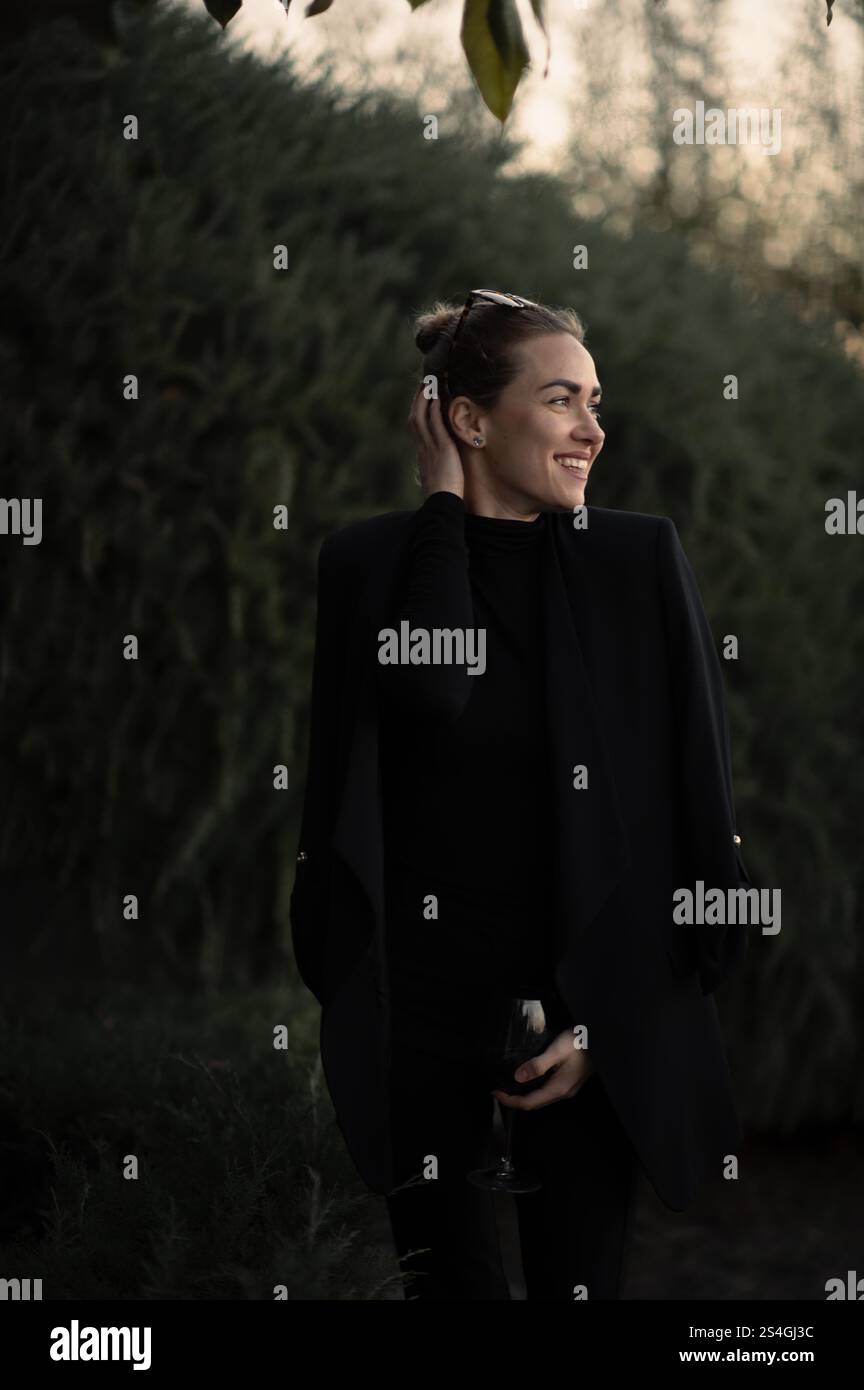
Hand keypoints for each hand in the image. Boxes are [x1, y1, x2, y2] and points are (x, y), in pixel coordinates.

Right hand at [407, 384, 464, 499]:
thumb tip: (438, 470)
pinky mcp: (442, 449)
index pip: (417, 428)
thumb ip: (437, 470)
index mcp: (422, 456)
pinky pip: (435, 424)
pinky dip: (434, 409)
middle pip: (415, 418)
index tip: (422, 399)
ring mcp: (430, 448)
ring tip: (430, 383)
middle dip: (418, 400)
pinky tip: (436, 398)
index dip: (418, 412)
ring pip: (421, 417)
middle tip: (424, 384)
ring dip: (424, 399)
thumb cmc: (442, 498)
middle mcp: (423, 449)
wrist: (441, 506)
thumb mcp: (438, 480)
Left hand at [492, 1030, 594, 1110]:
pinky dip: (533, 1088)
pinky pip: (547, 1091)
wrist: (601, 1039)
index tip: (495, 1092)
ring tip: (509, 1084)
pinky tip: (528, 1079)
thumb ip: (538, 1065)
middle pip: (534, 1103)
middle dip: (514, 1099)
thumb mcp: (557, 1050)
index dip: (510, 1100)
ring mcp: (567, 1088)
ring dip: (523, 1094)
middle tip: (498, 1089)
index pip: (529, 1103)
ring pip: (541, 1098)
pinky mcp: (569, 1082)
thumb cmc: (581, 1042)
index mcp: (559, 1088)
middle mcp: (563, 1092)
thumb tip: (518, 1077)